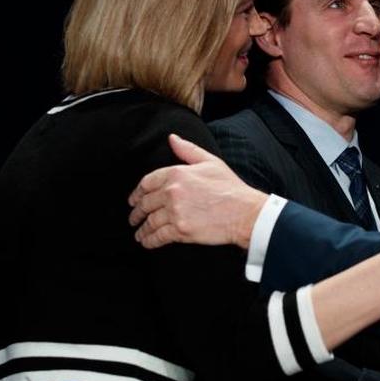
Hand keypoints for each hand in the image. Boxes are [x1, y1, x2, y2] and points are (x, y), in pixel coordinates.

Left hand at [128, 134, 266, 248]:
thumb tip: (172, 138)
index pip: (147, 183)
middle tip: (133, 218)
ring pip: (150, 222)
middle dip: (136, 212)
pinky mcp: (180, 230)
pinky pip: (158, 236)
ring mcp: (175, 212)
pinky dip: (149, 240)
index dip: (137, 193)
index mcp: (176, 173)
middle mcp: (172, 192)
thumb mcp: (211, 162)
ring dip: (142, 229)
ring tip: (140, 234)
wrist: (245, 212)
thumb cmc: (231, 188)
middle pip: (145, 203)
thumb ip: (188, 150)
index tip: (134, 200)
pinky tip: (147, 242)